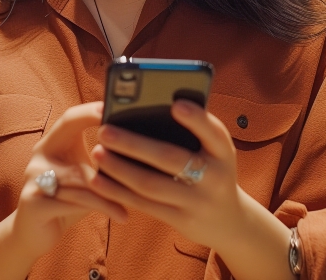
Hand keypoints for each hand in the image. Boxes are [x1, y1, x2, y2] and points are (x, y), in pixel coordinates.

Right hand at [11, 102, 128, 258]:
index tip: (118, 108)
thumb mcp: (86, 178)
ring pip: (81, 176)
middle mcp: (39, 156)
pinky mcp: (33, 203)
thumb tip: (141, 148)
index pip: (70, 118)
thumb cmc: (68, 202)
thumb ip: (103, 162)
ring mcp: (34, 179)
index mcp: (52, 143)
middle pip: (71, 138)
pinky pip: (74, 201)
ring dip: (112, 185)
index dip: (92, 110)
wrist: (34, 235)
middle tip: (134, 142)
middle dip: (103, 138)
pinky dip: (102, 207)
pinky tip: (123, 215)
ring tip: (140, 194)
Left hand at [88, 99, 248, 252]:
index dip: (197, 119)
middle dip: (134, 144)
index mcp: (224, 152)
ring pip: (151, 184)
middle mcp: (214, 177)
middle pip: (170, 158)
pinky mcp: (179, 220)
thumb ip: (194, 133)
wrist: (229, 221)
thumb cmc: (213, 172)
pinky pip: (144, 204)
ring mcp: (196, 202)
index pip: (215, 133)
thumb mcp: (215, 152)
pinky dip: (118, 191)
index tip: (175, 104)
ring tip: (97, 152)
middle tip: (104, 130)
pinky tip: (98, 180)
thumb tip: (148, 108)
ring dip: (120, 168)